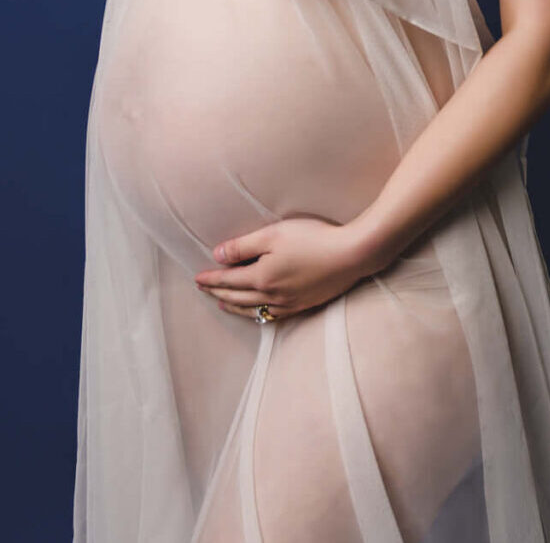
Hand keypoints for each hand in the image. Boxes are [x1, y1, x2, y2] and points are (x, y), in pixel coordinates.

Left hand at [194, 216, 378, 321]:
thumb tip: (217, 256)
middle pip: (237, 296)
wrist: (352, 254)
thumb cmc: (313, 239)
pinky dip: (258, 314)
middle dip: (218, 292)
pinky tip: (258, 311)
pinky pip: (273, 315)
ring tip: (223, 303)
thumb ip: (243, 246)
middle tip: (204, 289)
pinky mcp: (305, 305)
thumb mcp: (274, 234)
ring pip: (253, 310)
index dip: (211, 278)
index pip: (228, 279)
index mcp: (261, 277)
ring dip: (234, 306)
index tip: (197, 278)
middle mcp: (272, 295)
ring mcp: (289, 303)